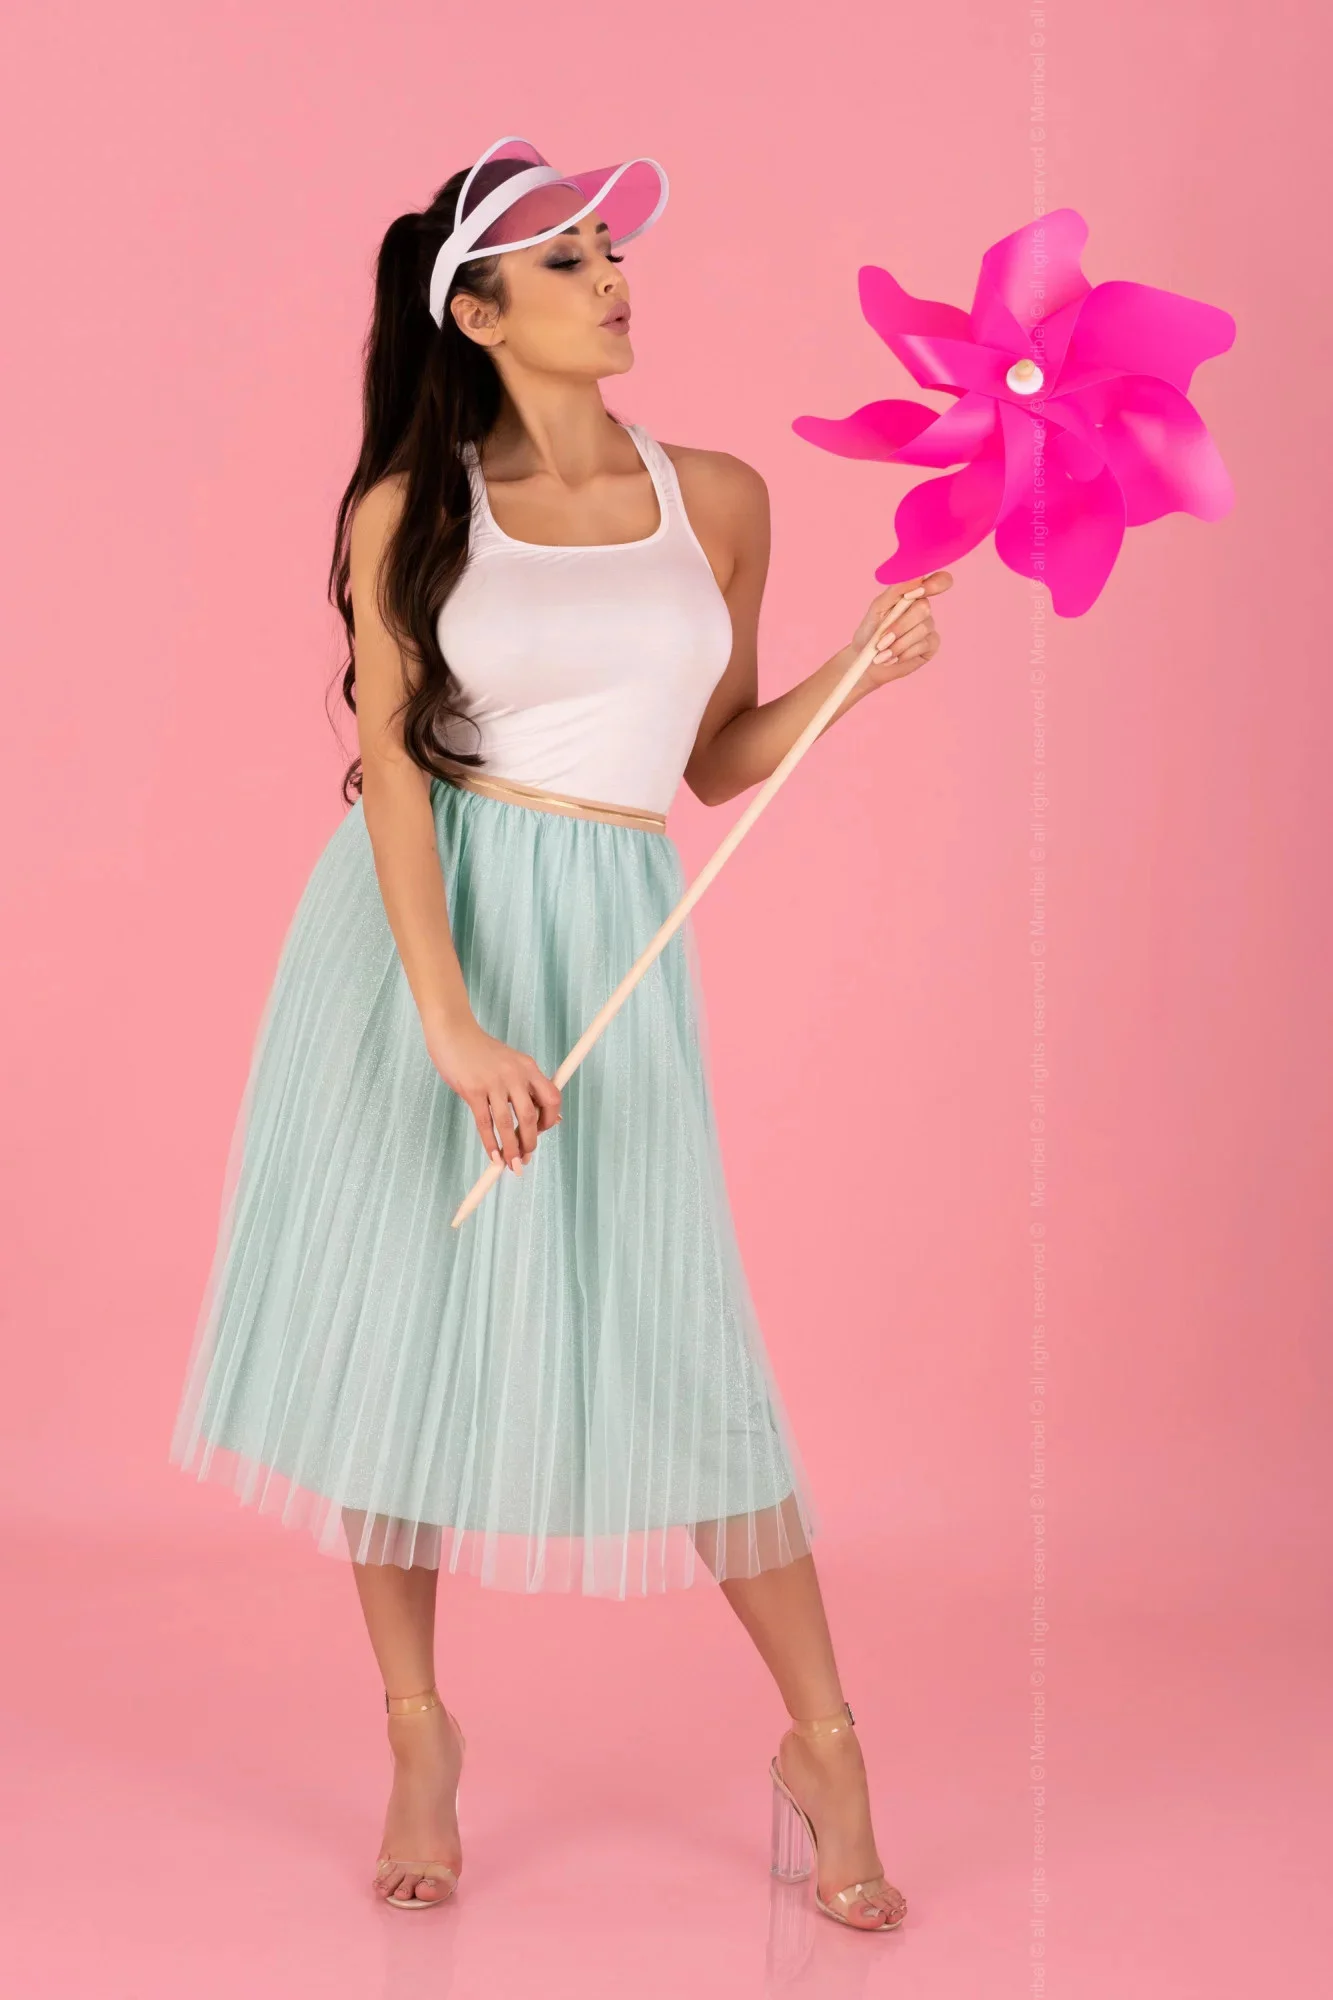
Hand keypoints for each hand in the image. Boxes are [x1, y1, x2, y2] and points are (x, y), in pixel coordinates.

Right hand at [423, 1014, 561, 1175]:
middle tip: (526, 1158)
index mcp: (528, 1066)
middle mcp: (515, 1074)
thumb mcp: (512, 1063)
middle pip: (531, 1116)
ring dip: (511, 1150)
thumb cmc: (482, 1052)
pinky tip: (494, 1155)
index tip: (540, 1132)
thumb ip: (528, 1087)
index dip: (550, 1120)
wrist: (453, 1032)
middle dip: (530, 1143)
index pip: (552, 1098)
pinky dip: (490, 1143)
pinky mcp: (472, 1090)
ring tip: (512, 1165)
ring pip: (508, 1124)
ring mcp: (493, 1082)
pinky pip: (485, 1123)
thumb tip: (550, 1118)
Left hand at [848, 570, 952, 691]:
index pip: (938, 581)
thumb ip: (896, 590)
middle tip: (881, 640)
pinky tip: (892, 658)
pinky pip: (923, 645)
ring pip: (922, 629)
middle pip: (924, 608)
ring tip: (882, 653)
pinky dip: (904, 653)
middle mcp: (923, 609)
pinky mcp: (931, 645)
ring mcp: (929, 627)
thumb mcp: (878, 609)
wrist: (865, 662)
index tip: (918, 592)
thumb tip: (916, 575)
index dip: (935, 584)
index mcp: (912, 594)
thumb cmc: (870, 633)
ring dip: (898, 643)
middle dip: (899, 626)